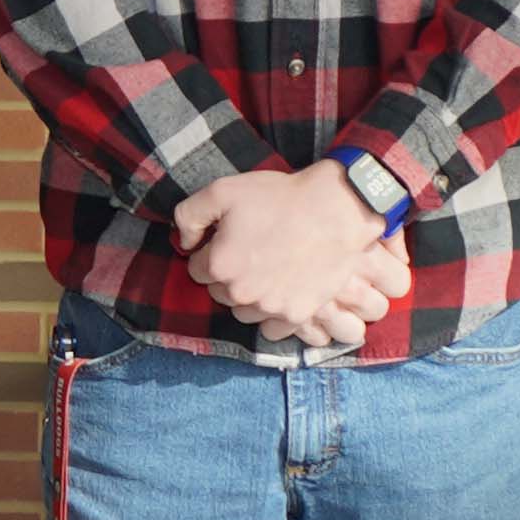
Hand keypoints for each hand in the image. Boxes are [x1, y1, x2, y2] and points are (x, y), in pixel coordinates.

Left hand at [174, 167, 405, 350]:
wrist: (336, 210)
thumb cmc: (280, 198)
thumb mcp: (223, 190)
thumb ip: (189, 215)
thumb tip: (184, 241)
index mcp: (219, 265)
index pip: (196, 269)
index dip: (210, 252)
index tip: (227, 241)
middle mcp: (240, 293)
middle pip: (219, 292)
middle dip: (229, 274)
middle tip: (250, 253)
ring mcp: (269, 307)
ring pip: (244, 311)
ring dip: (249, 297)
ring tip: (267, 271)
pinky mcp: (295, 314)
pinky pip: (271, 328)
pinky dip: (272, 315)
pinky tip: (280, 293)